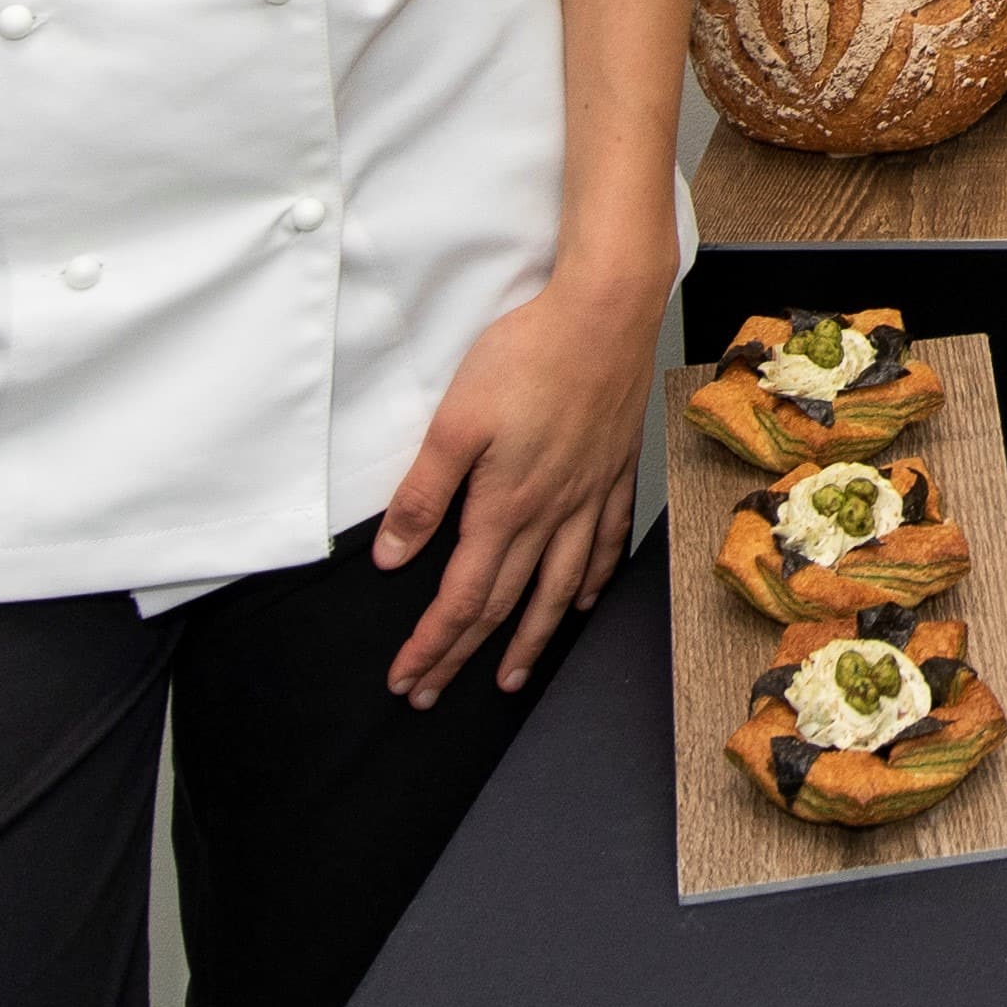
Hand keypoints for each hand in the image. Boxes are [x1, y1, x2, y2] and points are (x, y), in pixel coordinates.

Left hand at [379, 254, 663, 705]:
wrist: (606, 314)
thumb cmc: (528, 355)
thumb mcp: (456, 420)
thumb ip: (423, 494)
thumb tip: (392, 556)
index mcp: (504, 506)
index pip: (460, 598)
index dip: (431, 646)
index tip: (406, 679)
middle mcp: (550, 514)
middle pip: (502, 605)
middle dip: (464, 655)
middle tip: (433, 692)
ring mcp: (588, 496)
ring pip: (557, 589)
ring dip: (529, 639)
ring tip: (512, 676)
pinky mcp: (614, 472)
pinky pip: (605, 545)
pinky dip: (590, 582)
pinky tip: (581, 600)